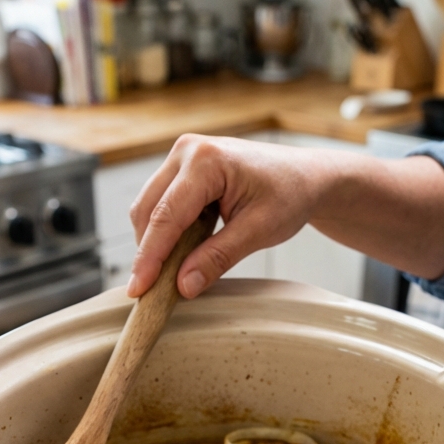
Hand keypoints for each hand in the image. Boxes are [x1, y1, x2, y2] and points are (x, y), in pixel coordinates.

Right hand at [127, 135, 323, 298]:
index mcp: (206, 160)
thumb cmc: (289, 195)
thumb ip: (218, 258)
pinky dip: (164, 232)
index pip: (166, 216)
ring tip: (170, 274)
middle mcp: (187, 151)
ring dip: (154, 243)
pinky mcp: (182, 169)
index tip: (138, 290)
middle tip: (152, 292)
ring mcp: (181, 157)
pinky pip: (160, 205)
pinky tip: (179, 253)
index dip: (150, 256)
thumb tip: (183, 286)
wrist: (305, 177)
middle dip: (148, 252)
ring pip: (148, 208)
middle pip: (148, 211)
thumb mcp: (258, 231)